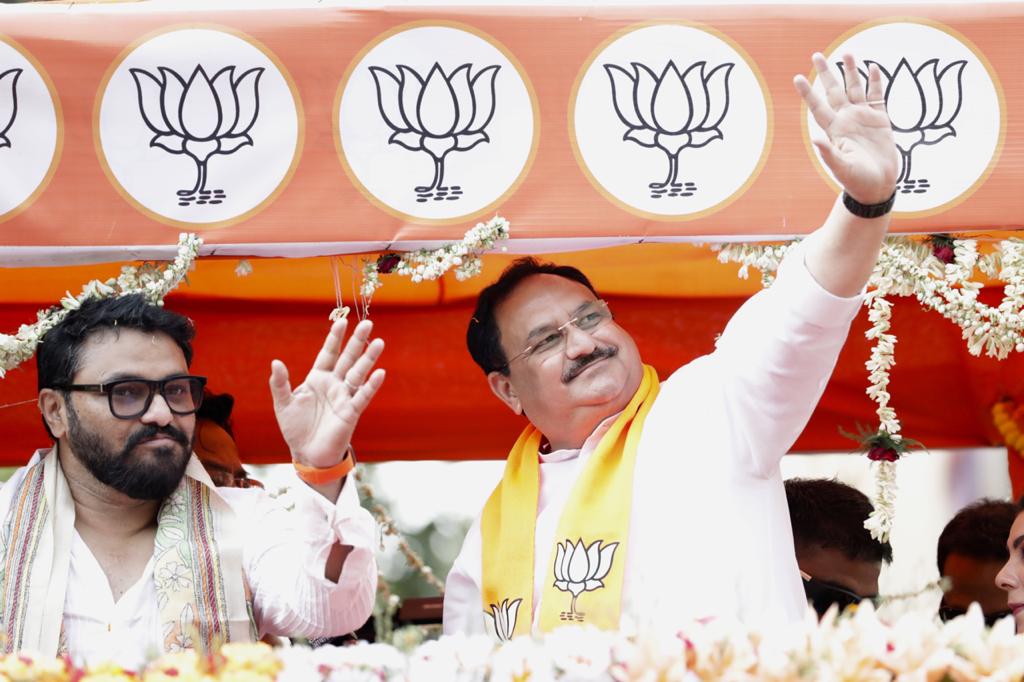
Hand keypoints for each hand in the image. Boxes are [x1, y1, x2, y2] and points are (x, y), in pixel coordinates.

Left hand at [269, 318, 384, 467]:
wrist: (307, 453)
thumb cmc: (295, 428)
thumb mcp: (283, 404)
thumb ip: (280, 383)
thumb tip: (275, 362)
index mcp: (317, 378)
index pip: (329, 353)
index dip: (335, 338)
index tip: (342, 321)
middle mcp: (334, 384)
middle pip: (348, 358)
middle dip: (357, 341)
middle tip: (368, 323)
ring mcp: (344, 397)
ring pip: (358, 373)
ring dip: (369, 358)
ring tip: (379, 342)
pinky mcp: (351, 412)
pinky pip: (362, 397)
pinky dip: (371, 385)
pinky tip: (379, 373)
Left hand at [794, 52, 898, 203]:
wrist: (877, 187)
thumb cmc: (857, 181)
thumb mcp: (841, 168)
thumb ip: (829, 153)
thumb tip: (816, 139)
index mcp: (835, 129)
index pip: (818, 106)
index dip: (808, 92)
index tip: (797, 77)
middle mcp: (847, 120)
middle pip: (834, 91)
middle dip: (827, 73)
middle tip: (817, 55)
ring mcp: (863, 118)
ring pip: (855, 89)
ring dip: (851, 72)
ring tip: (848, 54)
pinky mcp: (880, 120)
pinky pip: (877, 96)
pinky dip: (875, 82)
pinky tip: (873, 68)